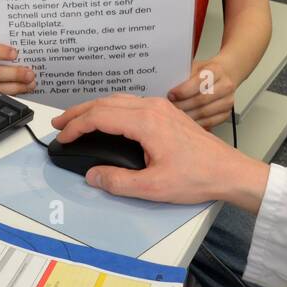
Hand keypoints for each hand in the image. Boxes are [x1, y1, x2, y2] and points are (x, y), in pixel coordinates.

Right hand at [51, 94, 268, 209]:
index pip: (99, 116)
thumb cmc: (198, 177)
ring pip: (117, 99)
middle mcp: (152, 108)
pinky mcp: (166, 112)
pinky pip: (130, 102)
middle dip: (78, 112)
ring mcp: (160, 107)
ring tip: (77, 121)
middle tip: (59, 124)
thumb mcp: (153, 187)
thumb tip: (93, 176)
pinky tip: (106, 119)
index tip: (62, 138)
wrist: (228, 171)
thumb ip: (118, 182)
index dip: (76, 127)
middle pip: (105, 102)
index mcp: (146, 122)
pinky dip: (110, 108)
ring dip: (94, 108)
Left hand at [167, 59, 236, 130]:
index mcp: (216, 71)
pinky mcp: (226, 113)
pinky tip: (187, 121)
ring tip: (176, 114)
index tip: (171, 95)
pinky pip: (209, 122)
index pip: (199, 82)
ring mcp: (227, 101)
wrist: (226, 74)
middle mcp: (225, 86)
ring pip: (204, 112)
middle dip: (182, 105)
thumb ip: (185, 76)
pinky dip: (196, 123)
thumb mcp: (196, 67)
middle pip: (201, 99)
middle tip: (170, 107)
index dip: (183, 91)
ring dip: (187, 116)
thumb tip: (167, 88)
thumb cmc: (207, 71)